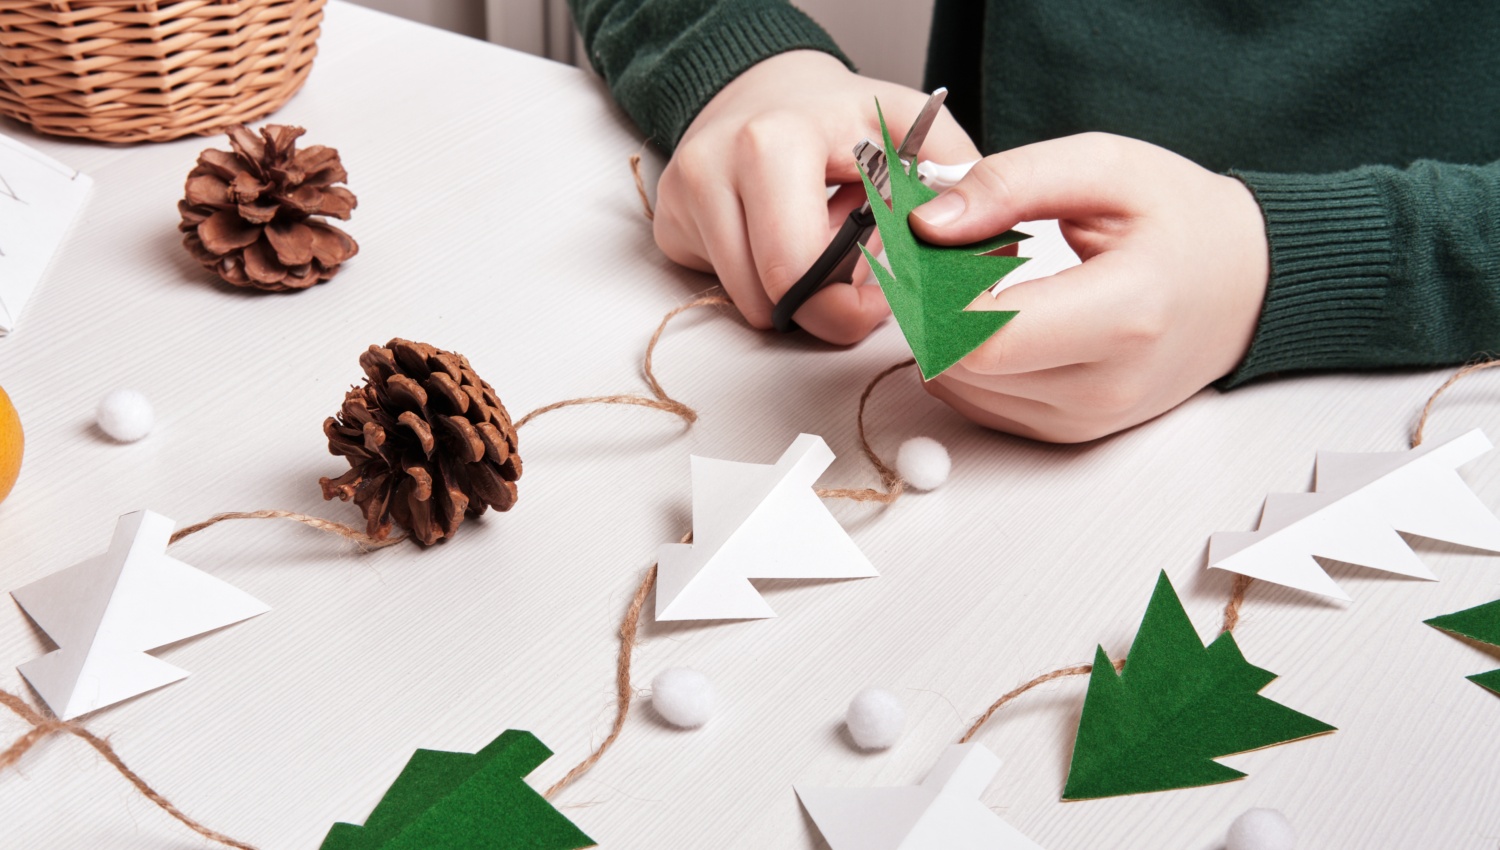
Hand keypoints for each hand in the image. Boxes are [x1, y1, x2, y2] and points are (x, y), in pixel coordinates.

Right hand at [655, 50, 979, 343]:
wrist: (764, 90)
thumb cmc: (841, 116)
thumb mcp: (911, 128)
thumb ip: (954, 178)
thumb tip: (982, 242)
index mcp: (775, 142)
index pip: (804, 269)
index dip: (857, 300)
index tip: (891, 288)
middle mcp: (715, 168)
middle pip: (773, 300)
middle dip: (827, 307)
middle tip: (862, 282)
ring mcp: (684, 198)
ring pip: (750, 306)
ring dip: (796, 297)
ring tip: (822, 246)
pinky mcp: (670, 225)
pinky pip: (725, 292)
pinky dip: (763, 284)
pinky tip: (782, 242)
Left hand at [909, 133, 1268, 442]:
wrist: (1247, 285)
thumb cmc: (1183, 221)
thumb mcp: (1105, 168)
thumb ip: (1011, 184)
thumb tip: (928, 223)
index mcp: (1125, 316)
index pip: (984, 337)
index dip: (932, 293)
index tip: (926, 243)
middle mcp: (1106, 386)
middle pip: (961, 365)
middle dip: (931, 304)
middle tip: (947, 249)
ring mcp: (1087, 420)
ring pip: (960, 387)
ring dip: (944, 332)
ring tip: (982, 277)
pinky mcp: (1067, 433)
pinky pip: (978, 403)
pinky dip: (965, 359)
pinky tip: (996, 314)